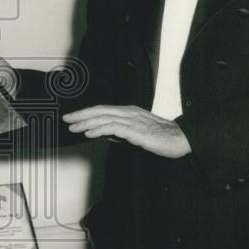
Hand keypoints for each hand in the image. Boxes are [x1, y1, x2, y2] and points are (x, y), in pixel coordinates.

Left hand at [62, 105, 191, 158]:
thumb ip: (123, 131)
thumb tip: (106, 133)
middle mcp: (129, 113)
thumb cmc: (162, 137)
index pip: (103, 110)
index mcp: (129, 112)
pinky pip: (114, 128)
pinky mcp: (137, 131)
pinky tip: (90, 133)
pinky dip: (99, 129)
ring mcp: (133, 121)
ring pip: (104, 118)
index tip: (73, 117)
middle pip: (100, 111)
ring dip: (86, 122)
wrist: (182, 138)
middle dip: (81, 115)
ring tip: (73, 127)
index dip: (87, 113)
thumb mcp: (138, 132)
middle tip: (66, 119)